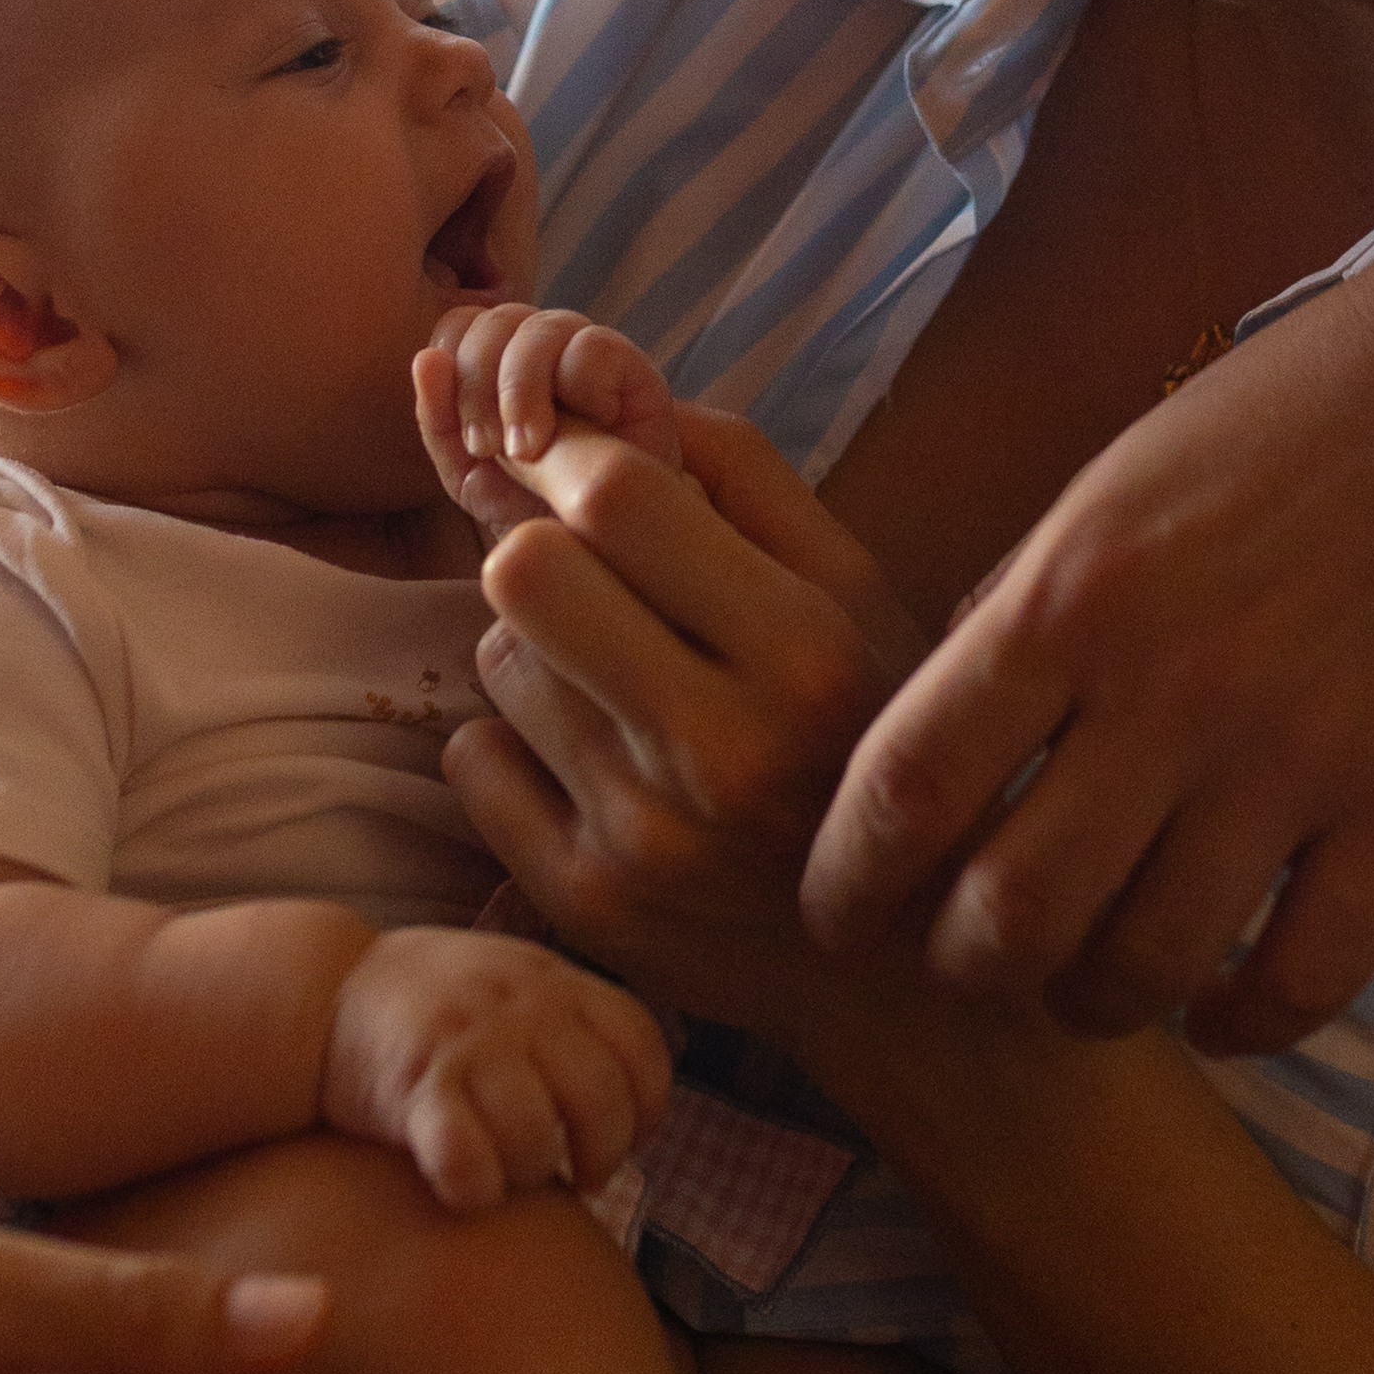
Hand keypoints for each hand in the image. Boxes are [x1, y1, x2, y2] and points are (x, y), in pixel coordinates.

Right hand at [319, 927, 673, 1208]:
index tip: (633, 1138)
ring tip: (514, 1173)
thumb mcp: (516, 982)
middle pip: (600, 1099)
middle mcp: (519, 1006)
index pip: (641, 1046)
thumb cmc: (435, 1006)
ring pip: (536, 1137)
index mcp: (554, 980)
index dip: (650, 1106)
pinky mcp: (412, 1089)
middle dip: (604, 1154)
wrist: (321, 991)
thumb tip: (643, 1097)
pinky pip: (466, 1161)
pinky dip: (475, 1189)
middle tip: (583, 1176)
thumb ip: (575, 1021)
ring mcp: (466, 1044)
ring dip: (532, 1173)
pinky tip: (466, 1188)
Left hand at [415, 302, 685, 540]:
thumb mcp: (468, 475)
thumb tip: (426, 358)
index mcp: (499, 364)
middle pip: (495, 319)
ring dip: (521, 390)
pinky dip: (581, 384)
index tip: (464, 439)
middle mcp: (544, 351)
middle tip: (486, 449)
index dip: (451, 370)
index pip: (461, 325)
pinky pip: (594, 346)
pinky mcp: (637, 374)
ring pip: (539, 328)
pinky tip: (587, 431)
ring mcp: (590, 357)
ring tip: (527, 451)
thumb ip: (439, 420)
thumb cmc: (534, 511)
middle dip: (478, 384)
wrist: (597, 555)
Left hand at [449, 410, 923, 1033]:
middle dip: (545, 553)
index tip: (563, 456)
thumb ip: (748, 480)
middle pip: (524, 570)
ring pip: (495, 662)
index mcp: (804, 652)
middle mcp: (722, 749)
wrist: (901, 976)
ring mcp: (641, 839)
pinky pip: (471, 762)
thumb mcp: (861, 596)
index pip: (618, 497)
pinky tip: (591, 766)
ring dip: (539, 656)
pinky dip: (513, 750)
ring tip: (617, 691)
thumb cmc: (876, 741)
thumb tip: (620, 397)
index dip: (569, 456)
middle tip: (591, 581)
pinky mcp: (583, 906)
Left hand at [804, 184, 1373, 1051]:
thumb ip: (1030, 606)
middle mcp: (1168, 690)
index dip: (848, 880)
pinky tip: (1222, 1011)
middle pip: (1008, 914)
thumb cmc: (1307, 409)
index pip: (907, 784)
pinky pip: (1303, 978)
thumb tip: (948, 728)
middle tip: (970, 968)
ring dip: (1097, 1003)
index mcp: (1073, 591)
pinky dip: (1245, 1023)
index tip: (840, 915)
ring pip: (1145, 965)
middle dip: (965, 969)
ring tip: (1093, 992)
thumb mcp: (1124, 473)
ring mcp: (1295, 760)